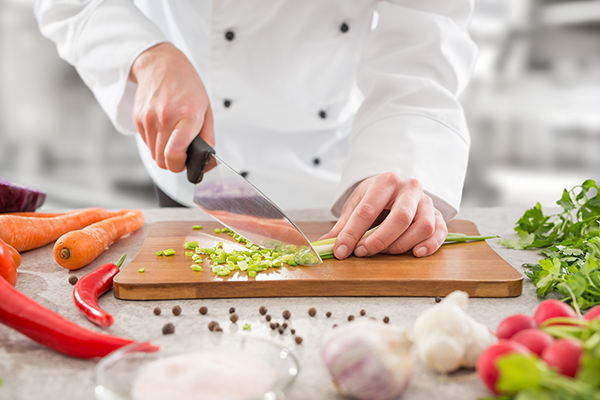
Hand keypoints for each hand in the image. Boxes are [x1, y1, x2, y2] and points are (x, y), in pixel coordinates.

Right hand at [129, 42, 213, 171]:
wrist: (161, 63)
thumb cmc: (187, 86)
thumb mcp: (206, 109)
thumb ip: (208, 137)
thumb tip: (207, 161)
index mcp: (186, 116)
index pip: (174, 154)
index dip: (179, 166)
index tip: (185, 163)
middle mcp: (165, 117)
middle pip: (162, 159)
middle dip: (173, 162)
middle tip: (181, 153)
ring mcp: (149, 118)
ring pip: (153, 154)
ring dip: (164, 152)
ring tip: (173, 137)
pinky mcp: (138, 118)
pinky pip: (147, 143)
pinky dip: (156, 142)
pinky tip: (164, 129)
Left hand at [322, 173, 447, 258]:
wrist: (397, 187)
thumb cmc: (376, 197)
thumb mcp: (357, 204)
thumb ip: (343, 225)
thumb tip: (325, 243)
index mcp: (386, 181)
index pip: (368, 209)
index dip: (352, 233)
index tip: (341, 250)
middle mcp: (410, 188)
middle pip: (400, 217)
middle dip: (379, 240)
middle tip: (363, 252)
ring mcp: (427, 201)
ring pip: (422, 226)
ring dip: (402, 245)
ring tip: (384, 252)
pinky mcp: (438, 215)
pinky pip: (440, 231)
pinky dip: (430, 245)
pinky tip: (416, 253)